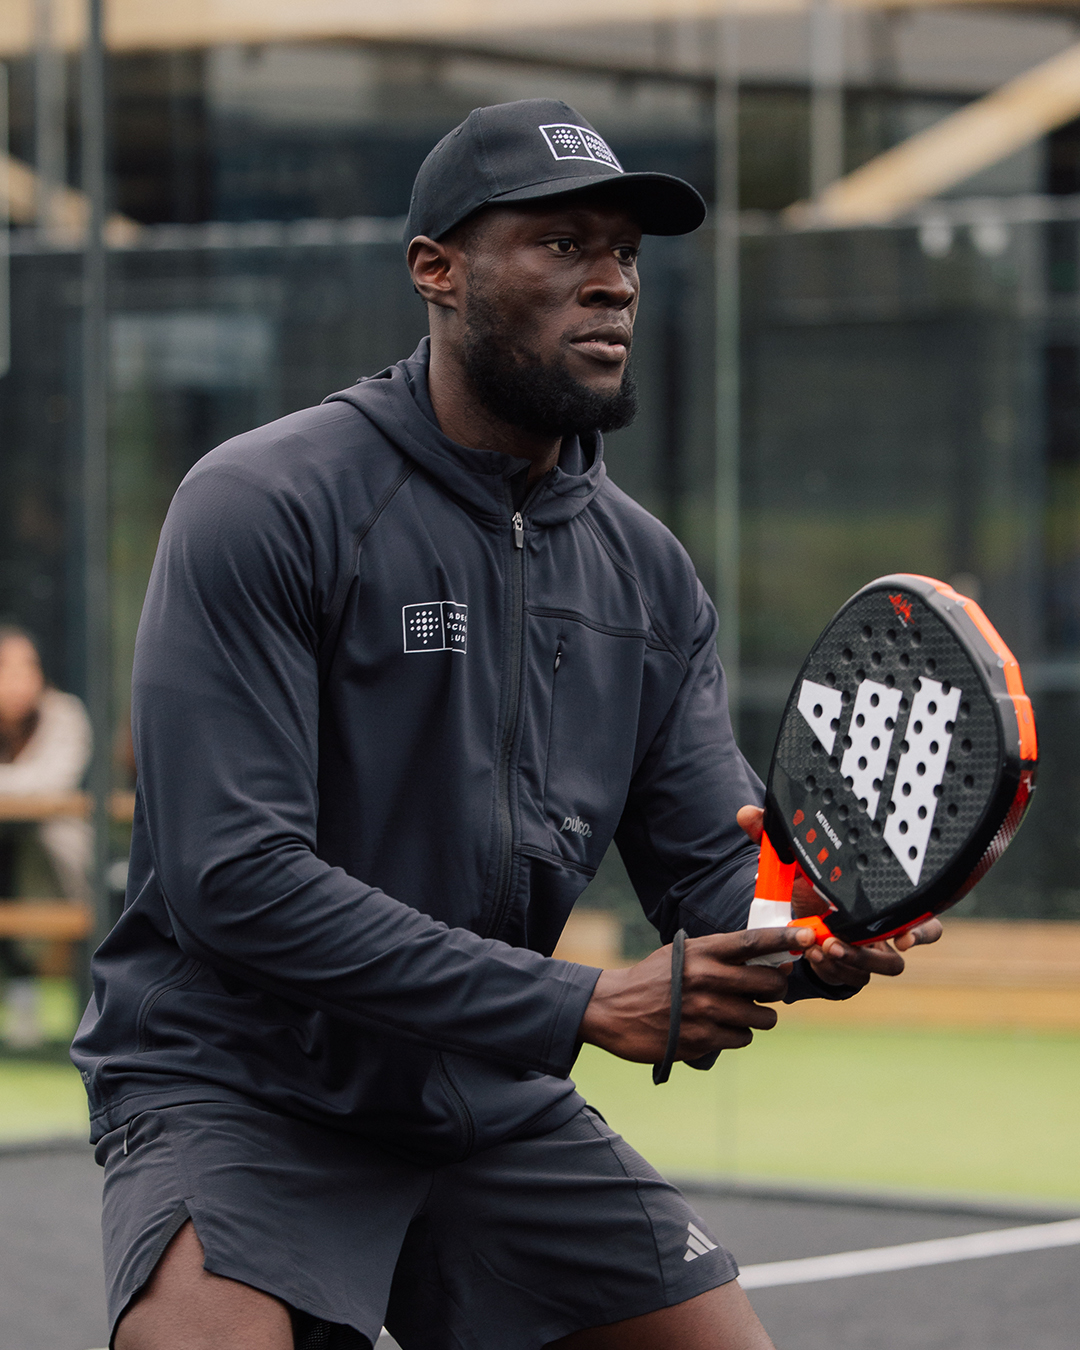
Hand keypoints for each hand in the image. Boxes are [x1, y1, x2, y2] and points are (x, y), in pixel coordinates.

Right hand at [578, 926, 816, 1064]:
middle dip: (775, 989)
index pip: (753, 942)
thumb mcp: (681, 955)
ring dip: (758, 1017)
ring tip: (738, 1012)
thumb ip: (718, 955)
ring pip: (762, 1017)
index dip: (784, 940)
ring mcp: (705, 1011)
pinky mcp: (701, 1039)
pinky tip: (717, 1028)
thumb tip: (767, 960)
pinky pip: (742, 1039)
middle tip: (766, 990)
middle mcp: (706, 978)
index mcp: (702, 952)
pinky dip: (737, 1035)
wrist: (612, 1009)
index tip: (807, 938)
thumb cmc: (652, 978)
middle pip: (769, 983)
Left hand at [735, 804, 943, 988]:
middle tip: (837, 945)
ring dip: (850, 963)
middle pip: (902, 953)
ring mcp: (872, 952)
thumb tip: (746, 814)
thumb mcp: (794, 858)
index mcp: (882, 900)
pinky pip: (853, 979)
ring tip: (818, 950)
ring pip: (881, 970)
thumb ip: (773, 837)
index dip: (921, 929)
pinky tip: (810, 957)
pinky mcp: (854, 969)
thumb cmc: (809, 880)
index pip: (923, 915)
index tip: (904, 938)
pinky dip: (832, 970)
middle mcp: (885, 928)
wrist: (799, 912)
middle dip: (870, 954)